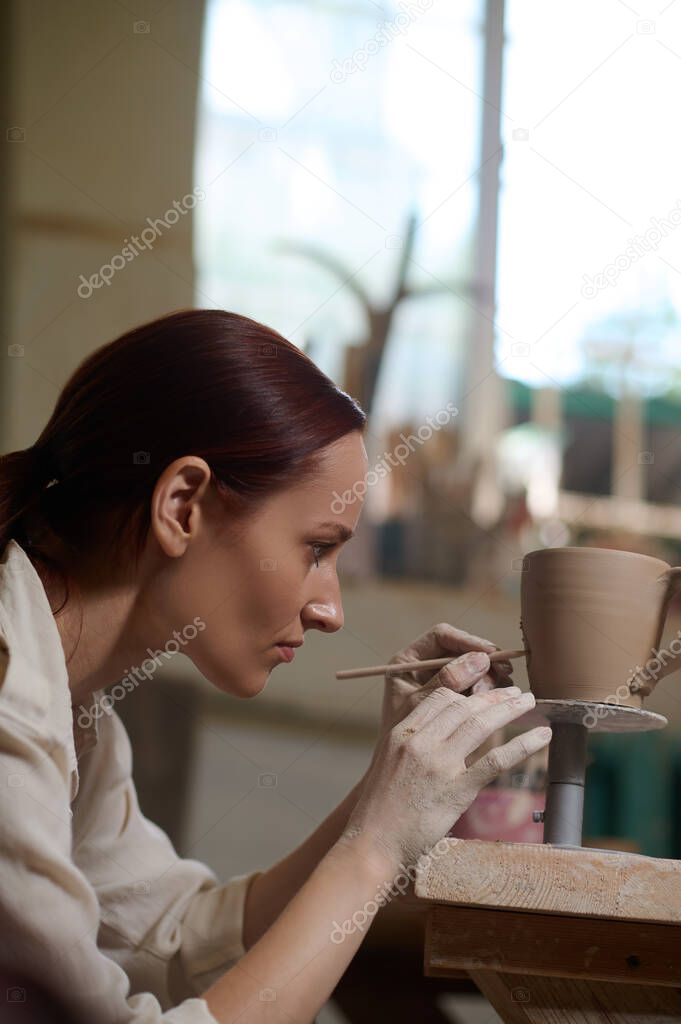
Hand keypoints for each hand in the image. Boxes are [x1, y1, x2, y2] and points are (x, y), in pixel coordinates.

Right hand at [343, 687, 549, 871]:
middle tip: (516, 692)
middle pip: (464, 706)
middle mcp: (420, 742)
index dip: (469, 691)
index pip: (441, 698)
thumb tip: (446, 733)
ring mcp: (439, 765)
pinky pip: (495, 761)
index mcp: (402, 733)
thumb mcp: (391, 763)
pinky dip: (522, 745)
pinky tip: (541, 737)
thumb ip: (416, 743)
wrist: (373, 843)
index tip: (488, 690)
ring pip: (480, 725)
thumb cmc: (382, 807)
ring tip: (529, 702)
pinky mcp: (456, 791)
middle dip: (494, 696)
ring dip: (510, 710)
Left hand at [377, 622, 513, 744]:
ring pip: (474, 670)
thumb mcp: (418, 707)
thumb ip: (444, 682)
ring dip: (491, 679)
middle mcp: (423, 667)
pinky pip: (476, 689)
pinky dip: (489, 694)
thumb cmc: (396, 744)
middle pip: (462, 651)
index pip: (442, 636)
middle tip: (505, 677)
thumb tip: (479, 659)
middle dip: (486, 663)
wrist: (394, 784)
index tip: (491, 654)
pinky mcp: (454, 702)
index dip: (468, 641)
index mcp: (407, 662)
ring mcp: (439, 683)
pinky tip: (501, 703)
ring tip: (504, 695)